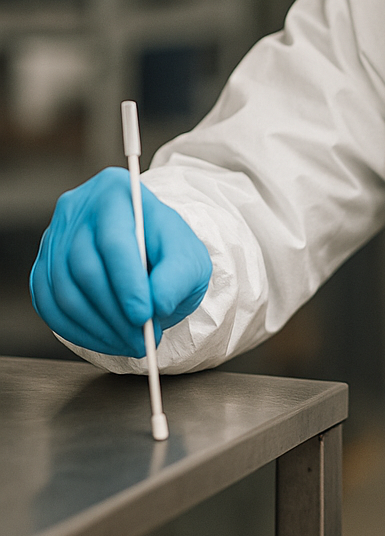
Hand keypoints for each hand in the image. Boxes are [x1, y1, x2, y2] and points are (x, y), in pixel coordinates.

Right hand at [30, 167, 211, 356]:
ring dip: (99, 326)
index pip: (114, 239)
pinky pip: (50, 305)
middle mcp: (79, 209)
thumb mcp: (189, 258)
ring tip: (132, 343)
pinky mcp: (44, 266)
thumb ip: (178, 276)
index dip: (127, 281)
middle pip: (85, 267)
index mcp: (116, 192)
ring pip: (65, 290)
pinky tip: (107, 339)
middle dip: (115, 312)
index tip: (145, 314)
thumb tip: (157, 303)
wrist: (151, 255)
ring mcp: (55, 237)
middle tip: (142, 340)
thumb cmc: (171, 251)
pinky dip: (79, 330)